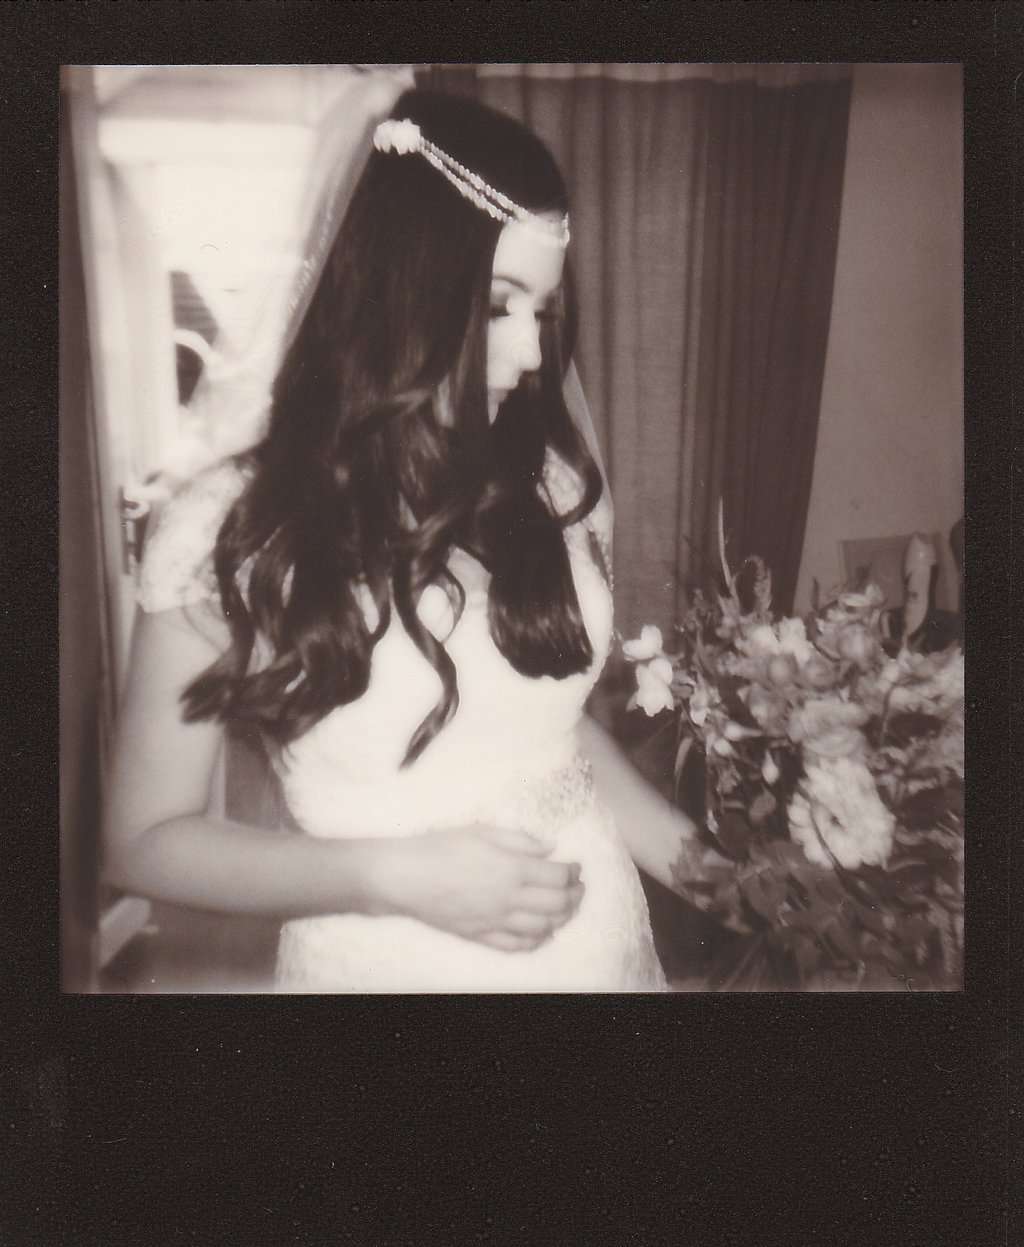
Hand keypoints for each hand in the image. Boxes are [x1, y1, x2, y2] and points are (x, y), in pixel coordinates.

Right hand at [376, 825, 584, 951]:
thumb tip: (550, 847)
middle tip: (578, 887)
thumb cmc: (440, 847)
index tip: (576, 865)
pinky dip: (537, 941)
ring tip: (566, 908)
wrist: (404, 876)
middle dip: (575, 896)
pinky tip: (543, 933)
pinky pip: (517, 946)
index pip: (558, 876)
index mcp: (511, 869)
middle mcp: (508, 899)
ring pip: (543, 928)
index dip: (573, 871)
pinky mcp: (480, 935)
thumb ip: (520, 839)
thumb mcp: (481, 831)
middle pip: (558, 905)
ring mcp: (495, 921)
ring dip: (562, 918)